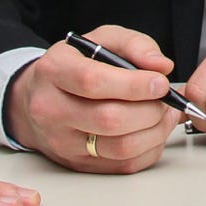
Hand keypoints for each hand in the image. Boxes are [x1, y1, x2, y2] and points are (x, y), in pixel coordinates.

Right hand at [6, 24, 182, 174]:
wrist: (39, 97)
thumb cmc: (76, 65)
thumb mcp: (102, 40)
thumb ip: (134, 45)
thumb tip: (162, 66)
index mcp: (54, 71)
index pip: (93, 82)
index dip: (134, 84)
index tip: (160, 82)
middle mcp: (51, 109)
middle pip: (109, 119)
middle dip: (150, 109)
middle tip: (166, 99)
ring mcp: (62, 142)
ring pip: (120, 147)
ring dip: (155, 131)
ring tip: (165, 114)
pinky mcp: (77, 163)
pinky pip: (123, 165)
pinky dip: (150, 149)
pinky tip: (155, 131)